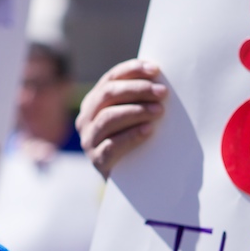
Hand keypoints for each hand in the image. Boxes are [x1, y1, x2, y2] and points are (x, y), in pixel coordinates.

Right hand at [76, 59, 167, 177]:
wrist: (128, 181)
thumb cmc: (134, 140)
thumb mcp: (132, 116)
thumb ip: (138, 98)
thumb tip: (161, 78)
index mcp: (94, 101)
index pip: (111, 77)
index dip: (132, 70)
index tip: (156, 70)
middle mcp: (87, 118)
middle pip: (109, 94)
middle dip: (137, 90)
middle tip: (162, 92)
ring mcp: (89, 140)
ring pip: (108, 118)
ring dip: (136, 111)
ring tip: (159, 111)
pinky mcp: (97, 160)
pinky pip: (112, 145)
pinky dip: (131, 136)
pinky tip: (148, 130)